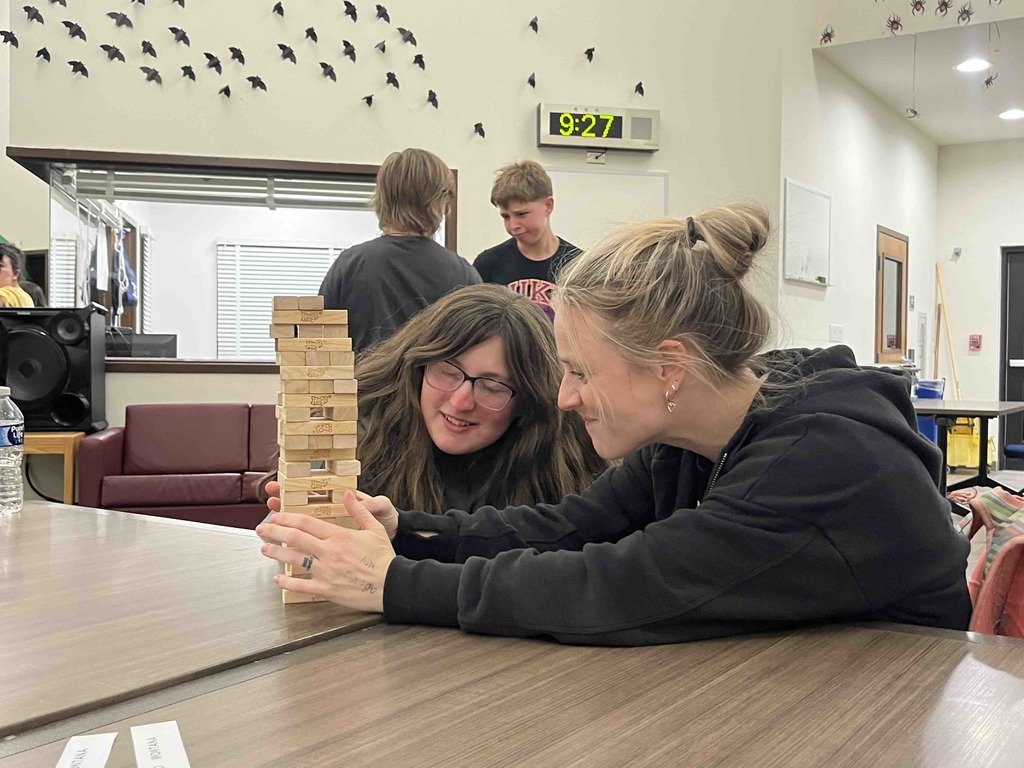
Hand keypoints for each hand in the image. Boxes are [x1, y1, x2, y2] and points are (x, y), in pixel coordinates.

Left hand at [257, 491, 395, 612]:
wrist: (392, 585)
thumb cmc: (384, 558)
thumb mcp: (375, 529)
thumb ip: (359, 511)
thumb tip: (348, 494)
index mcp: (339, 536)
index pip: (306, 523)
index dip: (287, 518)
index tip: (276, 516)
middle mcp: (329, 552)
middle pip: (295, 538)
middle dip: (274, 532)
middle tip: (262, 528)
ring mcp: (326, 572)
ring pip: (294, 559)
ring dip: (276, 553)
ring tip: (264, 548)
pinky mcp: (326, 589)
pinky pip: (302, 585)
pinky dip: (287, 582)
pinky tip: (277, 579)